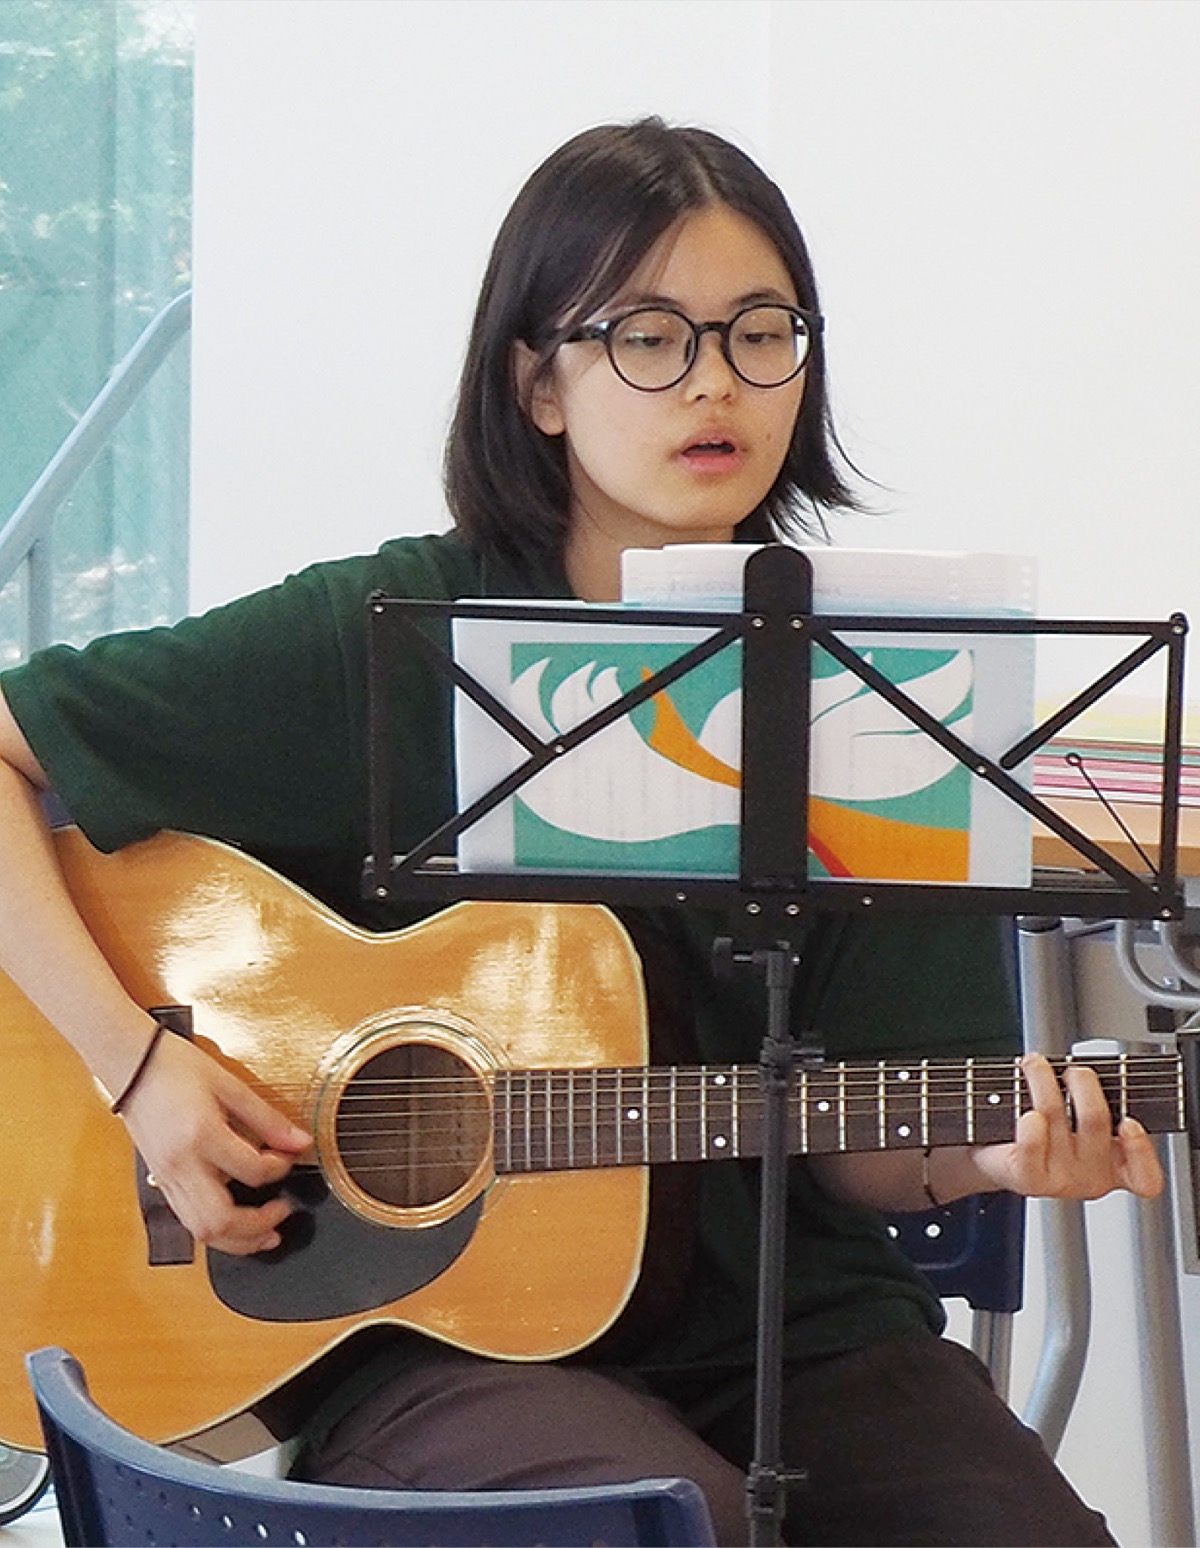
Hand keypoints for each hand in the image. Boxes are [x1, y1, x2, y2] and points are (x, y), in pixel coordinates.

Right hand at [116, 1031, 313, 1254]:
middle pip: (220, 1220)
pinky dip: (215, 1230)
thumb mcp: (231, 1086)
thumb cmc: (176, 1068)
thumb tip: (301, 1142)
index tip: (289, 1157)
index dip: (279, 1169)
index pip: (251, 1171)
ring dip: (237, 1240)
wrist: (131, 1065)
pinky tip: (234, 1224)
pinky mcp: (161, 1182)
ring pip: (201, 1231)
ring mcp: (166, 1178)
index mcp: (201, 1135)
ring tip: (265, 1234)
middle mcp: (181, 1165)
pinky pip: (188, 1221)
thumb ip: (268, 1119)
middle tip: (284, 1211)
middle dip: (258, 1227)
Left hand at [970, 1052, 1163, 1200]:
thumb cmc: (1041, 1133)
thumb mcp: (1078, 1120)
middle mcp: (1091, 1176)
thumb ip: (1094, 1102)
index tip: (1130, 1121)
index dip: (1142, 1150)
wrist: (996, 1157)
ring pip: (1055, 1115)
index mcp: (1115, 1166)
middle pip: (1095, 1119)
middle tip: (1072, 1070)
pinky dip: (1029, 1125)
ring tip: (1034, 1064)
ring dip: (1043, 1080)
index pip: (1144, 1175)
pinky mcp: (1029, 1178)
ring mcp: (1060, 1180)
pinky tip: (1026, 1112)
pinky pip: (1032, 1146)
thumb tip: (1092, 1071)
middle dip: (1082, 1082)